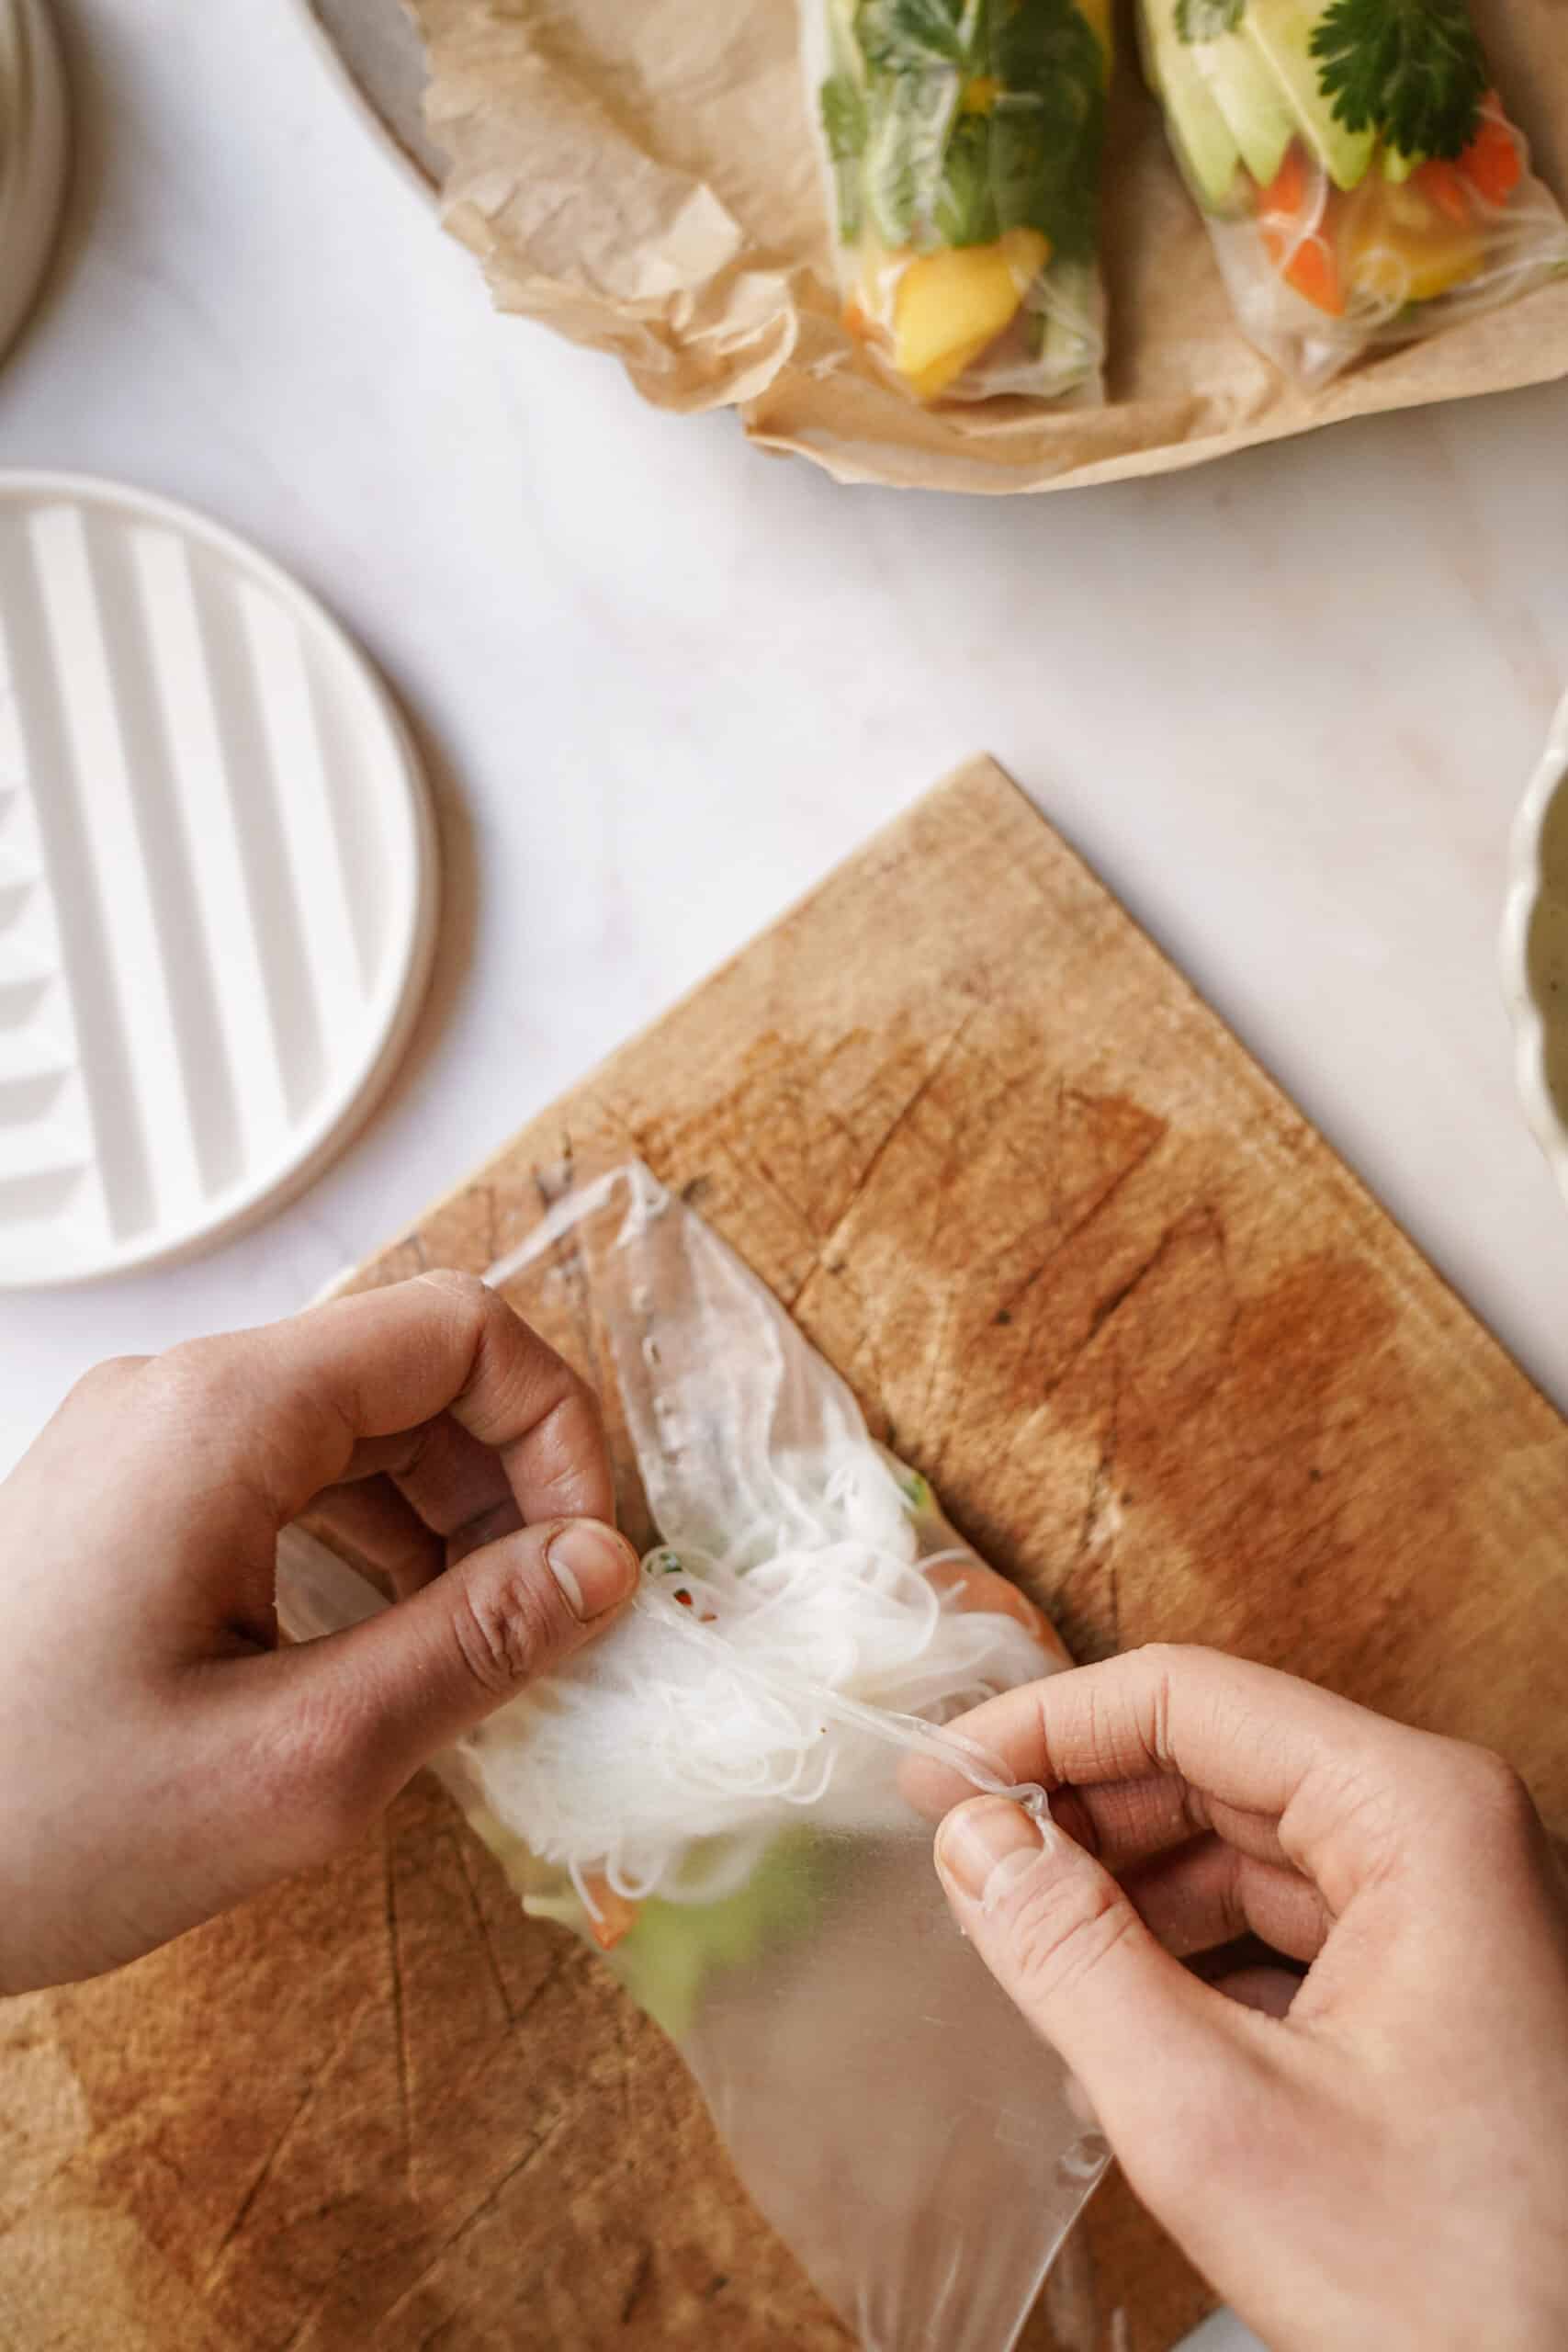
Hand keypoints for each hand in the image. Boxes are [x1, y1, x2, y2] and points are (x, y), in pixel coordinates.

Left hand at [0, 1273, 638, 1995]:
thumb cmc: (32, 1825)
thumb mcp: (295, 1763)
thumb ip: (470, 1650)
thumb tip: (602, 1569)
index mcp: (223, 1416)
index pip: (459, 1330)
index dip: (556, 1431)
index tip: (586, 1560)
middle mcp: (182, 1397)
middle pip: (412, 1372)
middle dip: (509, 1486)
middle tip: (547, 1623)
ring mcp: (146, 1445)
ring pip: (358, 1427)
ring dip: (447, 1523)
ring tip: (479, 1650)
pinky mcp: (127, 1504)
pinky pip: (290, 1478)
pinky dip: (369, 1545)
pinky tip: (390, 1646)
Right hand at [932, 1645, 1567, 2351]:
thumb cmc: (1462, 2291)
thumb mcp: (1215, 2119)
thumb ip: (1073, 1957)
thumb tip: (974, 1842)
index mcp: (1418, 1816)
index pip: (1190, 1701)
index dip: (1048, 1728)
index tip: (938, 1776)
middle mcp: (1446, 1835)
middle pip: (1217, 1766)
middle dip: (1081, 1816)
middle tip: (960, 1860)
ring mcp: (1452, 1913)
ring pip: (1246, 1849)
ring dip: (1126, 1896)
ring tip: (1024, 1952)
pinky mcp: (1442, 1989)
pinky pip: (1287, 1929)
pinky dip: (1190, 1962)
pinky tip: (1113, 2026)